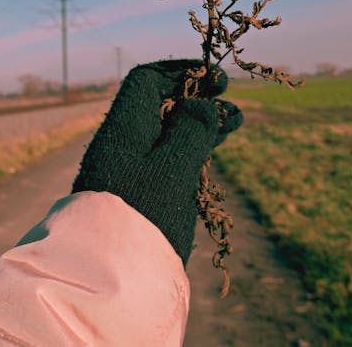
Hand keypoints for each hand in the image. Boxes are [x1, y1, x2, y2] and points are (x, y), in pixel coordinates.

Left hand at [72, 60, 242, 264]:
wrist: (114, 280)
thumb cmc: (143, 218)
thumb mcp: (171, 169)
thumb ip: (190, 132)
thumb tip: (200, 104)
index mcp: (123, 129)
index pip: (146, 81)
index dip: (179, 71)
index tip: (212, 76)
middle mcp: (125, 143)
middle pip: (161, 104)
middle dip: (196, 96)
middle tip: (229, 94)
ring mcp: (134, 168)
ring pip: (170, 131)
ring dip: (202, 122)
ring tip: (237, 119)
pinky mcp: (145, 192)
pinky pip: (172, 156)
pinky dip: (196, 147)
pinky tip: (218, 146)